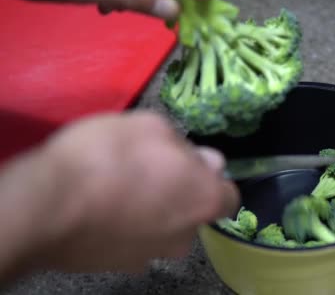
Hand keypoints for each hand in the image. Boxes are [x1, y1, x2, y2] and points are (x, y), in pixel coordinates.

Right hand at [0, 111, 238, 278]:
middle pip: (192, 212)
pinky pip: (131, 241)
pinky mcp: (117, 266)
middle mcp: (186, 236)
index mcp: (204, 200)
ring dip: (151, 211)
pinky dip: (123, 227)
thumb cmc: (110, 156)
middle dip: (179, 193)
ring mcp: (151, 256)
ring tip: (118, 189)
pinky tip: (100, 208)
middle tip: (147, 170)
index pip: (229, 197)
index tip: (188, 164)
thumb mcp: (152, 126)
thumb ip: (186, 145)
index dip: (211, 178)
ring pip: (162, 228)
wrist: (47, 204)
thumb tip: (205, 161)